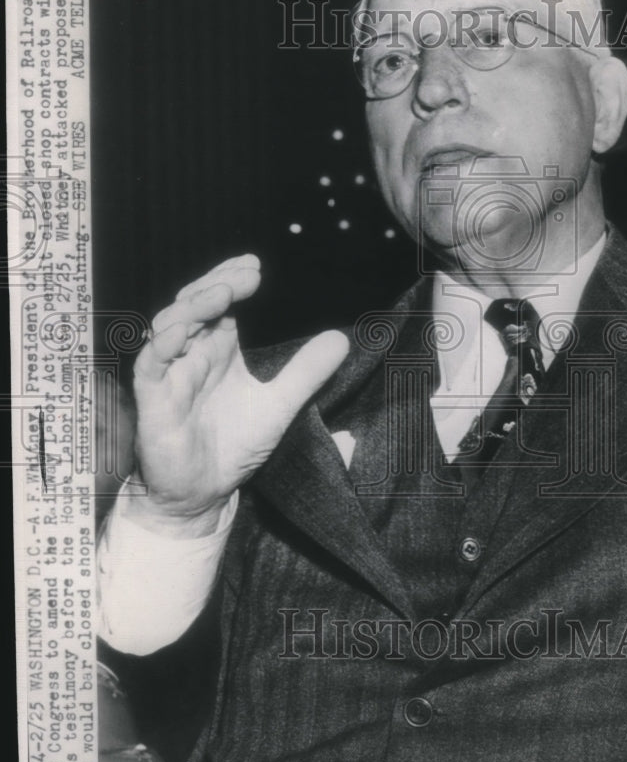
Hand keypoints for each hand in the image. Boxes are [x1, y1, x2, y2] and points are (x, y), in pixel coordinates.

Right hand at [130, 254, 348, 534]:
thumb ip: (306, 372)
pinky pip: (150, 366)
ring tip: (222, 294)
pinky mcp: (154, 400)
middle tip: (246, 275)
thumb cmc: (233, 446)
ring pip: (169, 325)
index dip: (231, 278)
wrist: (204, 494)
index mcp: (217, 348)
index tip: (255, 267)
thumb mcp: (279, 405)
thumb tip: (341, 339)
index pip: (218, 300)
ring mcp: (170, 375)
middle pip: (193, 303)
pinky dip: (162, 346)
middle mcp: (191, 354)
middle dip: (216, 284)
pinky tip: (181, 333)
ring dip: (193, 307)